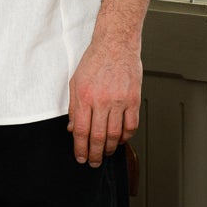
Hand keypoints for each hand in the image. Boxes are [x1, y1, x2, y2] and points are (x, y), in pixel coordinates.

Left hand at [68, 40, 140, 166]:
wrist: (116, 44)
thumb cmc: (95, 61)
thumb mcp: (75, 82)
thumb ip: (74, 107)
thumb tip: (73, 128)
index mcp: (85, 97)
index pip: (81, 131)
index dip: (80, 148)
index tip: (81, 157)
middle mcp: (102, 101)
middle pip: (98, 136)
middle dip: (94, 154)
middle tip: (93, 162)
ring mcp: (119, 101)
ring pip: (115, 134)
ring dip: (109, 148)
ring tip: (105, 153)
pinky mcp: (133, 99)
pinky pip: (131, 125)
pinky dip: (126, 137)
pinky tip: (120, 139)